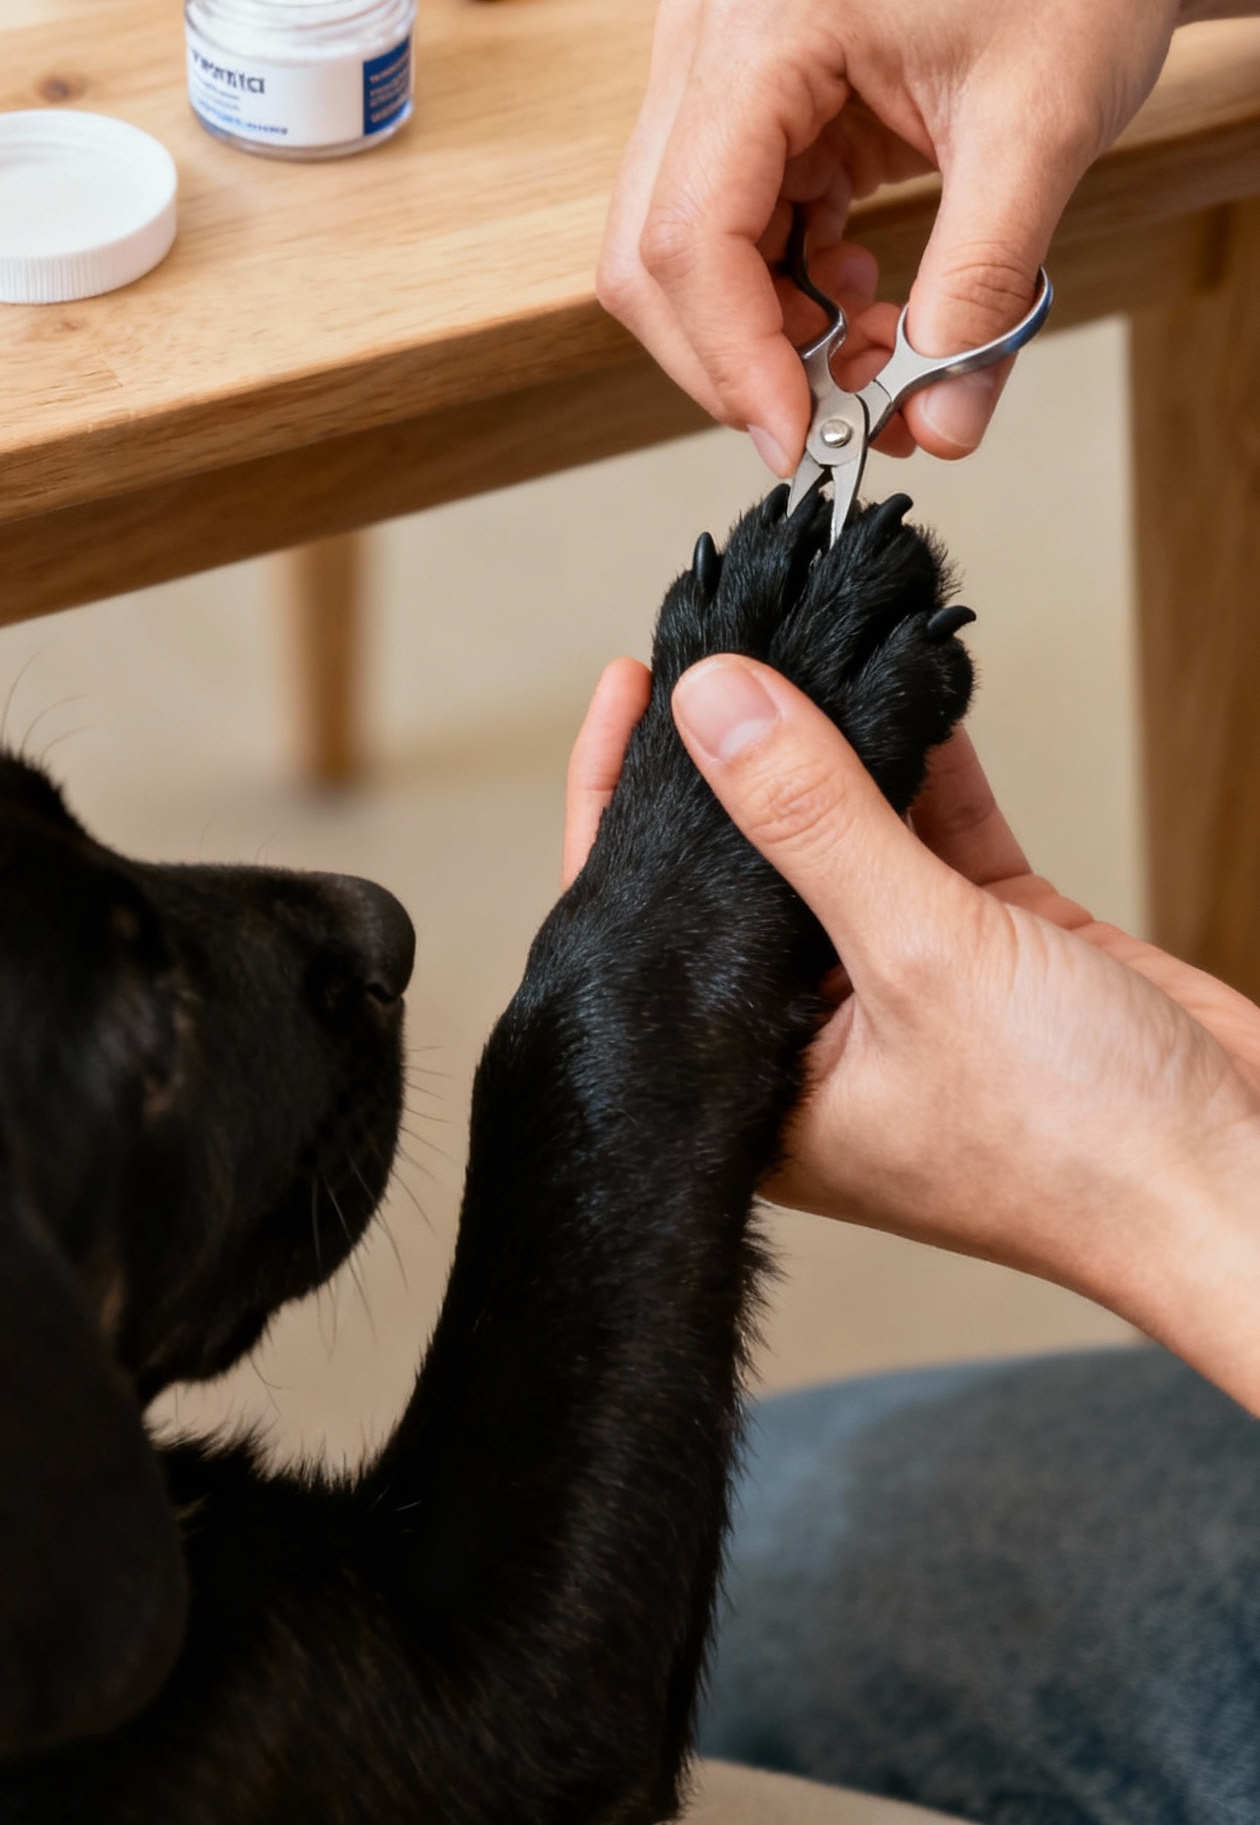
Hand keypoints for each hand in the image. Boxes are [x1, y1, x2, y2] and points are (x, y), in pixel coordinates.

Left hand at [565, 658, 1259, 1412]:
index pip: (649, 921)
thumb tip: (714, 704)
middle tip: (721, 635)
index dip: (628, 798)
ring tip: (806, 633)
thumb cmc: (1091, 1151)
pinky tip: (906, 677)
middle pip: (746, 865)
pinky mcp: (994, 948)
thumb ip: (814, 822)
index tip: (633, 681)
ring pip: (844, 834)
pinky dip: (927, 756)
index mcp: (759, 1086)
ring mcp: (908, 988)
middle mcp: (817, 1037)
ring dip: (837, 738)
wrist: (1258, 1191)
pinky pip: (934, 829)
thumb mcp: (926, 959)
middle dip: (739, 752)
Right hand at [597, 0, 1259, 472]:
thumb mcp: (1038, 143)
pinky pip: (729, 240)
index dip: (733, 358)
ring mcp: (718, 76)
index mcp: (761, 29)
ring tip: (880, 351)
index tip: (803, 440)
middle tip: (843, 422)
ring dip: (765, 338)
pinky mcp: (752, 112)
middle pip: (652, 257)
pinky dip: (785, 301)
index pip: (689, 234)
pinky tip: (862, 298)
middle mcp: (710, 44)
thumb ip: (978, 294)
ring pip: (680, 260)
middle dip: (739, 361)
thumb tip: (935, 425)